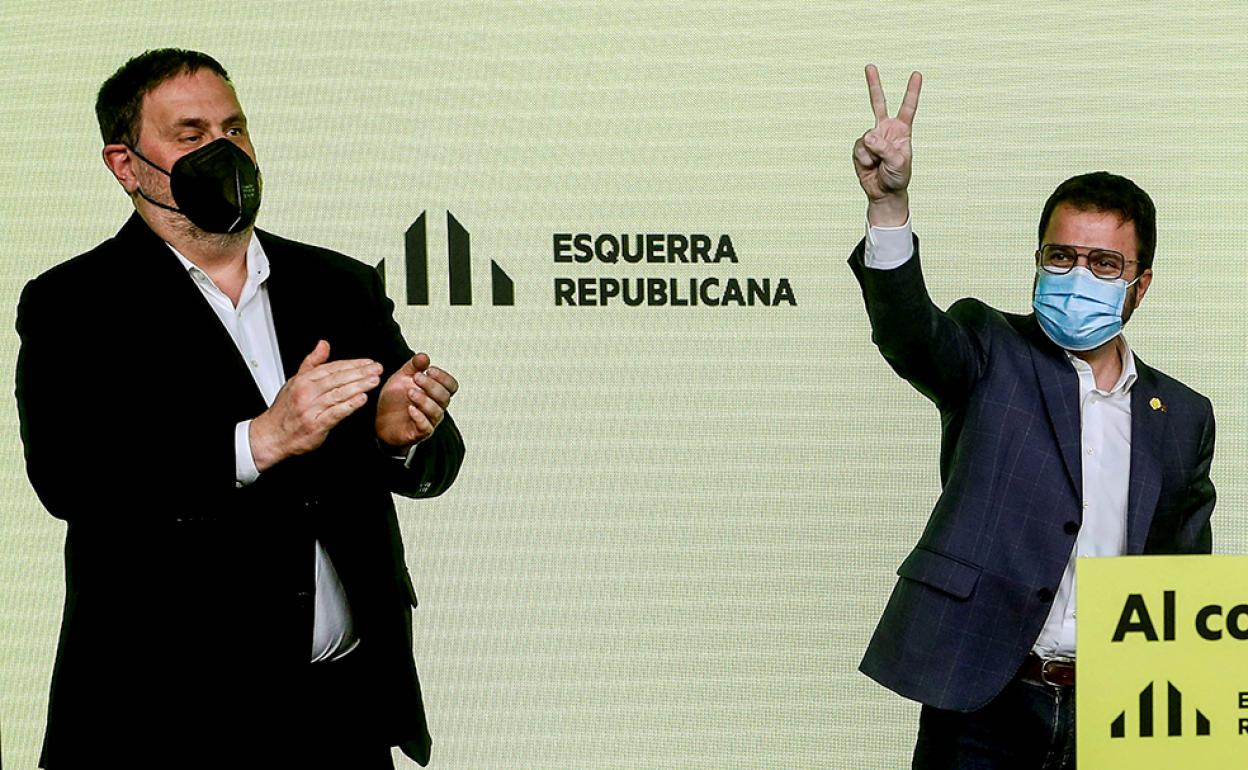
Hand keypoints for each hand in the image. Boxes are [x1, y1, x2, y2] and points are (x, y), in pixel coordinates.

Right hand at [250, 340, 381, 470]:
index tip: (368, 362)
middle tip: (377, 368)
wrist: (272, 435)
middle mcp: (307, 392)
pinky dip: (349, 405)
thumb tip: (323, 344)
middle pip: (338, 378)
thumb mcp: (295, 381)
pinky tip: (361, 399)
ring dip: (358, 386)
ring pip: (338, 393)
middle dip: (360, 372)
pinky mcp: (316, 425)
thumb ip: (312, 362)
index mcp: (304, 380)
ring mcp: (311, 408)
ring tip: (374, 381)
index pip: (332, 368)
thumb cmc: (285, 410)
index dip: (352, 364)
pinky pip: (335, 413)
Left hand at [375, 352, 458, 447]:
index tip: (429, 370)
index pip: (451, 386)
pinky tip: (410, 409)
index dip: (443, 377)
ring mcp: (429, 421)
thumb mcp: (402, 378)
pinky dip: (419, 417)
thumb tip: (424, 356)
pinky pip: (426, 427)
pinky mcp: (418, 433)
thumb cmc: (395, 400)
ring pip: (436, 412)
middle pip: (445, 397)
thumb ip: (413, 367)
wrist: (380, 421)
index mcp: (435, 393)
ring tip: (410, 392)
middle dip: (431, 386)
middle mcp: (436, 407)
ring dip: (424, 400)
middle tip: (416, 378)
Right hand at [852, 64, 921, 225]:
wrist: (883, 192)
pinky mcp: (859, 148)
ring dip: (873, 154)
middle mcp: (886, 130)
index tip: (916, 74)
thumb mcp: (898, 162)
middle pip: (878, 103)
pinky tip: (869, 166)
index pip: (908, 108)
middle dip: (873, 84)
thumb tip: (867, 136)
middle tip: (869, 66)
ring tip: (879, 165)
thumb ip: (884, 148)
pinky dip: (864, 159)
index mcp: (902, 130)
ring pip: (867, 137)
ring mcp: (871, 138)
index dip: (912, 91)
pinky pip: (859, 149)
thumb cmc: (897, 176)